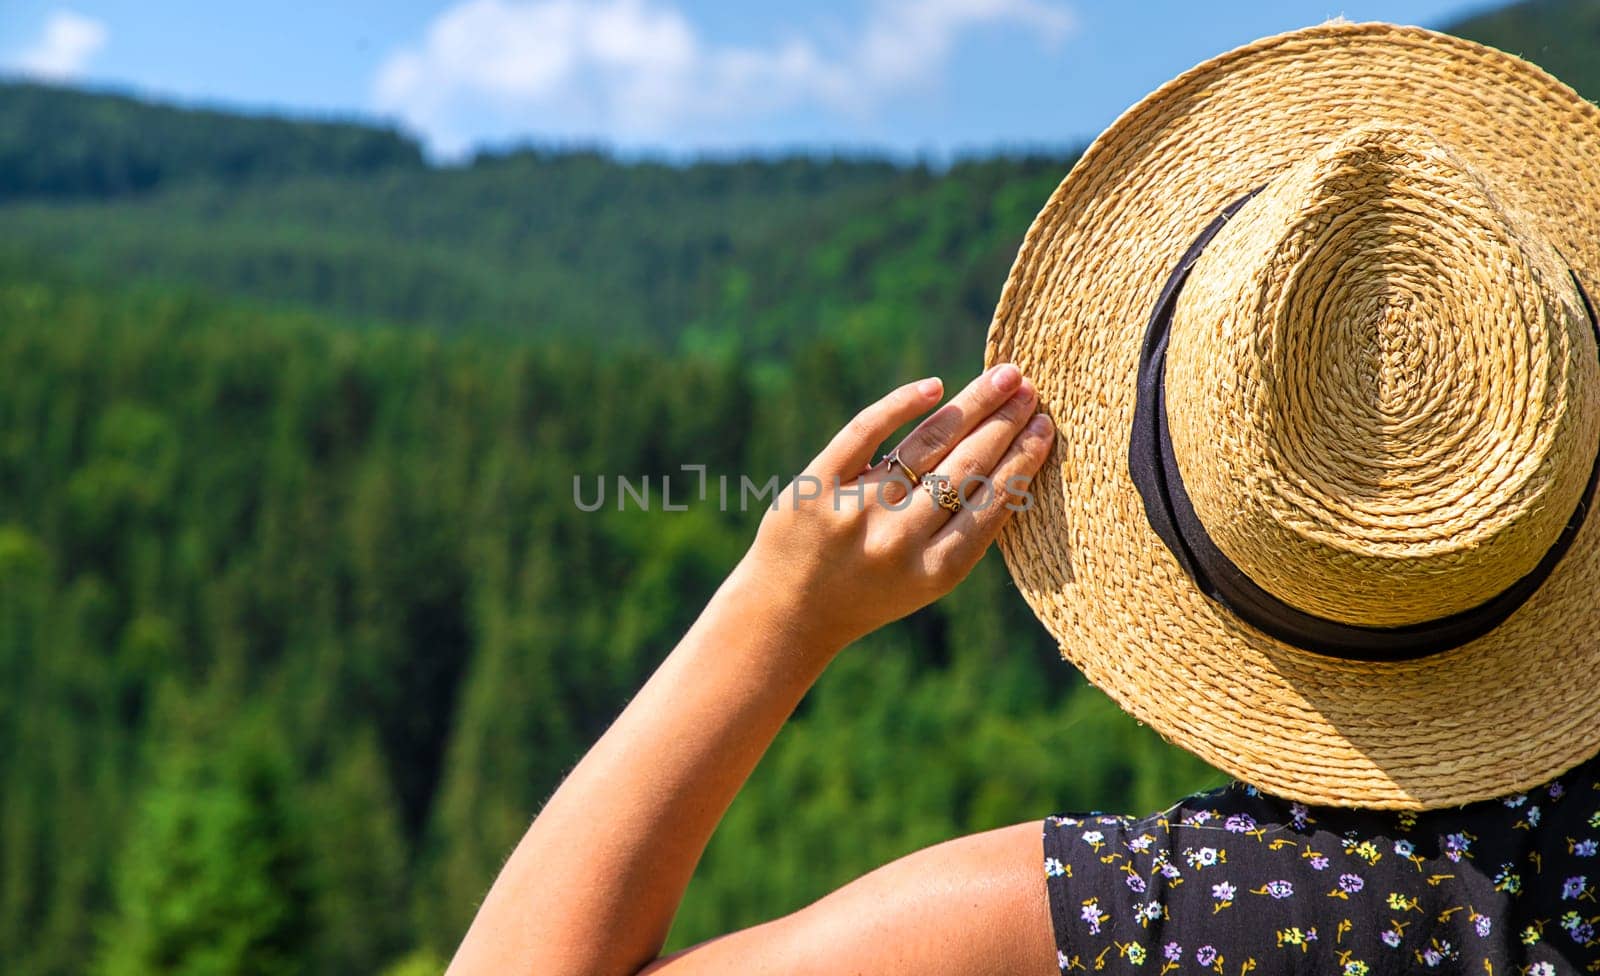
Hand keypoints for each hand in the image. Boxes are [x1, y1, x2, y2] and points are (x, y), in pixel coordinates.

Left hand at [736, 364, 1054, 652]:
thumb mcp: (926, 581)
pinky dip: (901, 404)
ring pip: (927, 444)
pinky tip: (933, 386)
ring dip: (971, 405)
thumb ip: (963, 533)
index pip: (993, 501)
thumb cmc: (868, 593)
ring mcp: (856, 510)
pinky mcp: (816, 486)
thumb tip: (1011, 460)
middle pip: (967, 465)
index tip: (1046, 427)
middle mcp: (899, 540)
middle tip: (1031, 391)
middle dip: (1005, 423)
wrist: (787, 614)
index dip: (1024, 459)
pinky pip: (865, 431)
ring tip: (1002, 379)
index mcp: (937, 570)